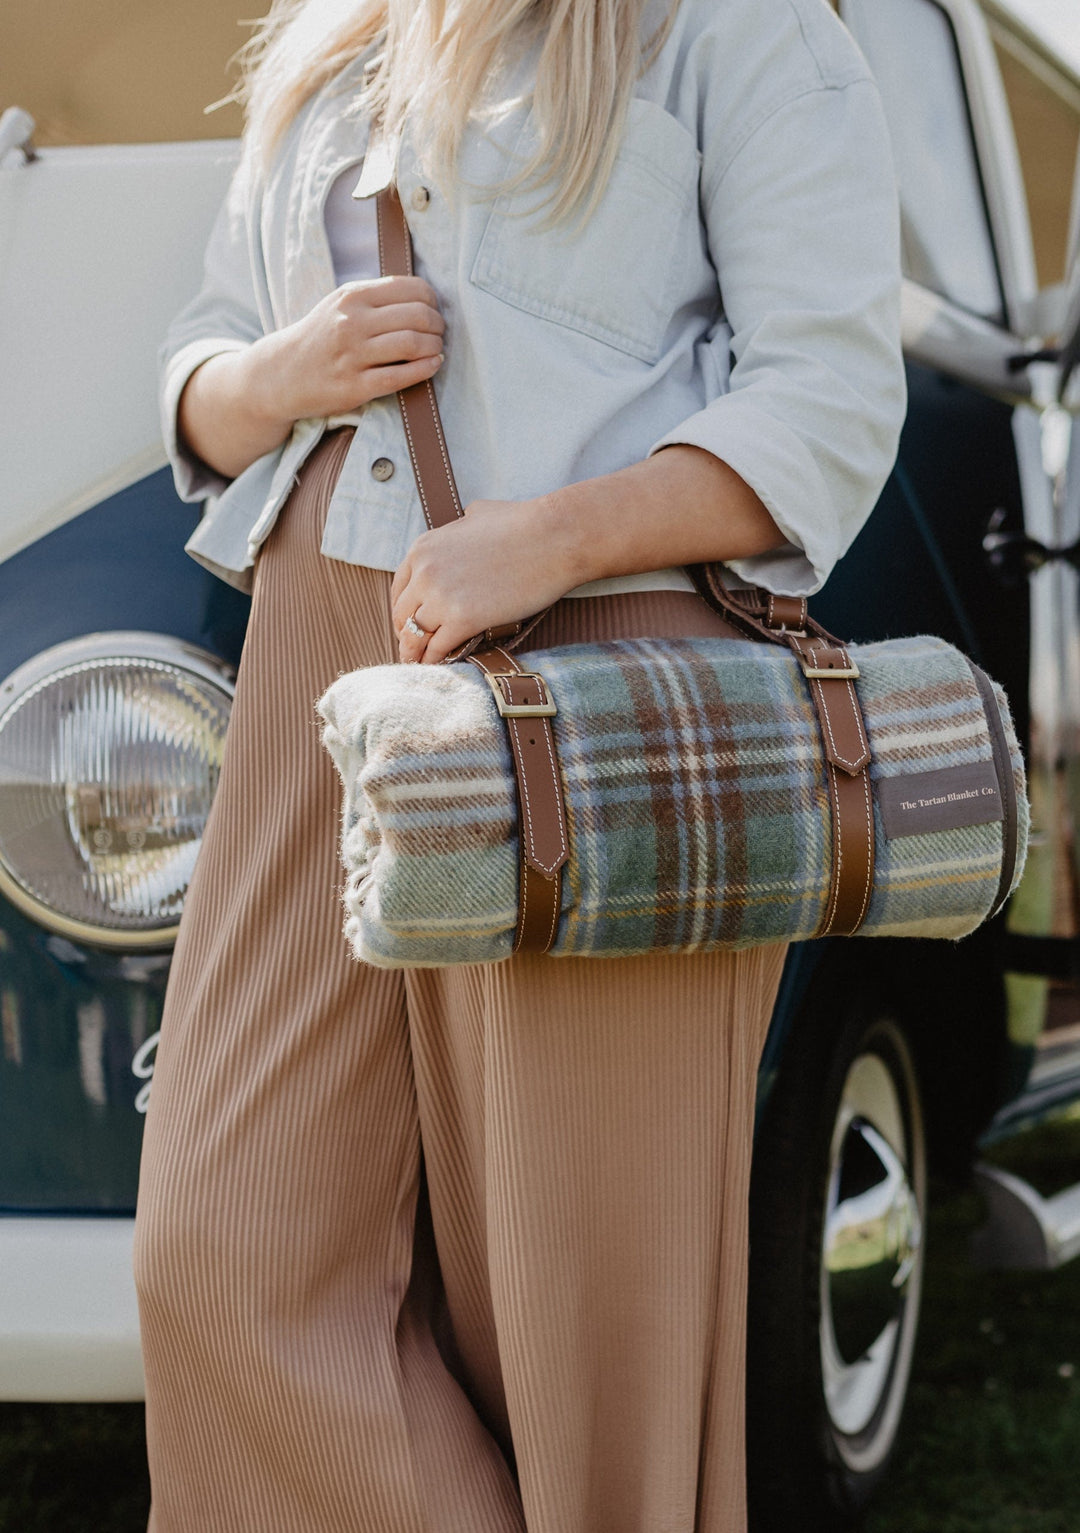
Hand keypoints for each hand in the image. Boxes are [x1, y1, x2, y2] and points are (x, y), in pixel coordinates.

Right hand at [177, 276, 445, 481]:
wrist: (283, 373)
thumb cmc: (321, 337)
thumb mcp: (341, 304)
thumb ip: (376, 297)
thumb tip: (424, 296)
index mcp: (352, 296)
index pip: (411, 289)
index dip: (432, 300)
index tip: (434, 310)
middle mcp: (352, 322)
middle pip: (418, 316)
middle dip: (438, 324)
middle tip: (440, 332)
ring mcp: (353, 355)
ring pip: (413, 344)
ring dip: (435, 346)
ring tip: (436, 349)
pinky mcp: (355, 386)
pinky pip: (401, 376)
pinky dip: (426, 369)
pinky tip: (433, 365)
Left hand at [390, 497, 583, 663]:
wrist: (554, 538)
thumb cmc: (524, 523)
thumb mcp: (476, 514)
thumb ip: (458, 527)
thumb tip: (463, 527)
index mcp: (424, 547)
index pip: (399, 588)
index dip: (403, 610)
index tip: (408, 623)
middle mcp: (425, 571)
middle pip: (403, 614)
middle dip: (406, 634)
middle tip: (413, 649)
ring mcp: (442, 596)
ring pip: (415, 636)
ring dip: (416, 652)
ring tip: (420, 664)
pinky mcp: (464, 619)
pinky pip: (438, 649)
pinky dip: (436, 661)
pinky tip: (441, 666)